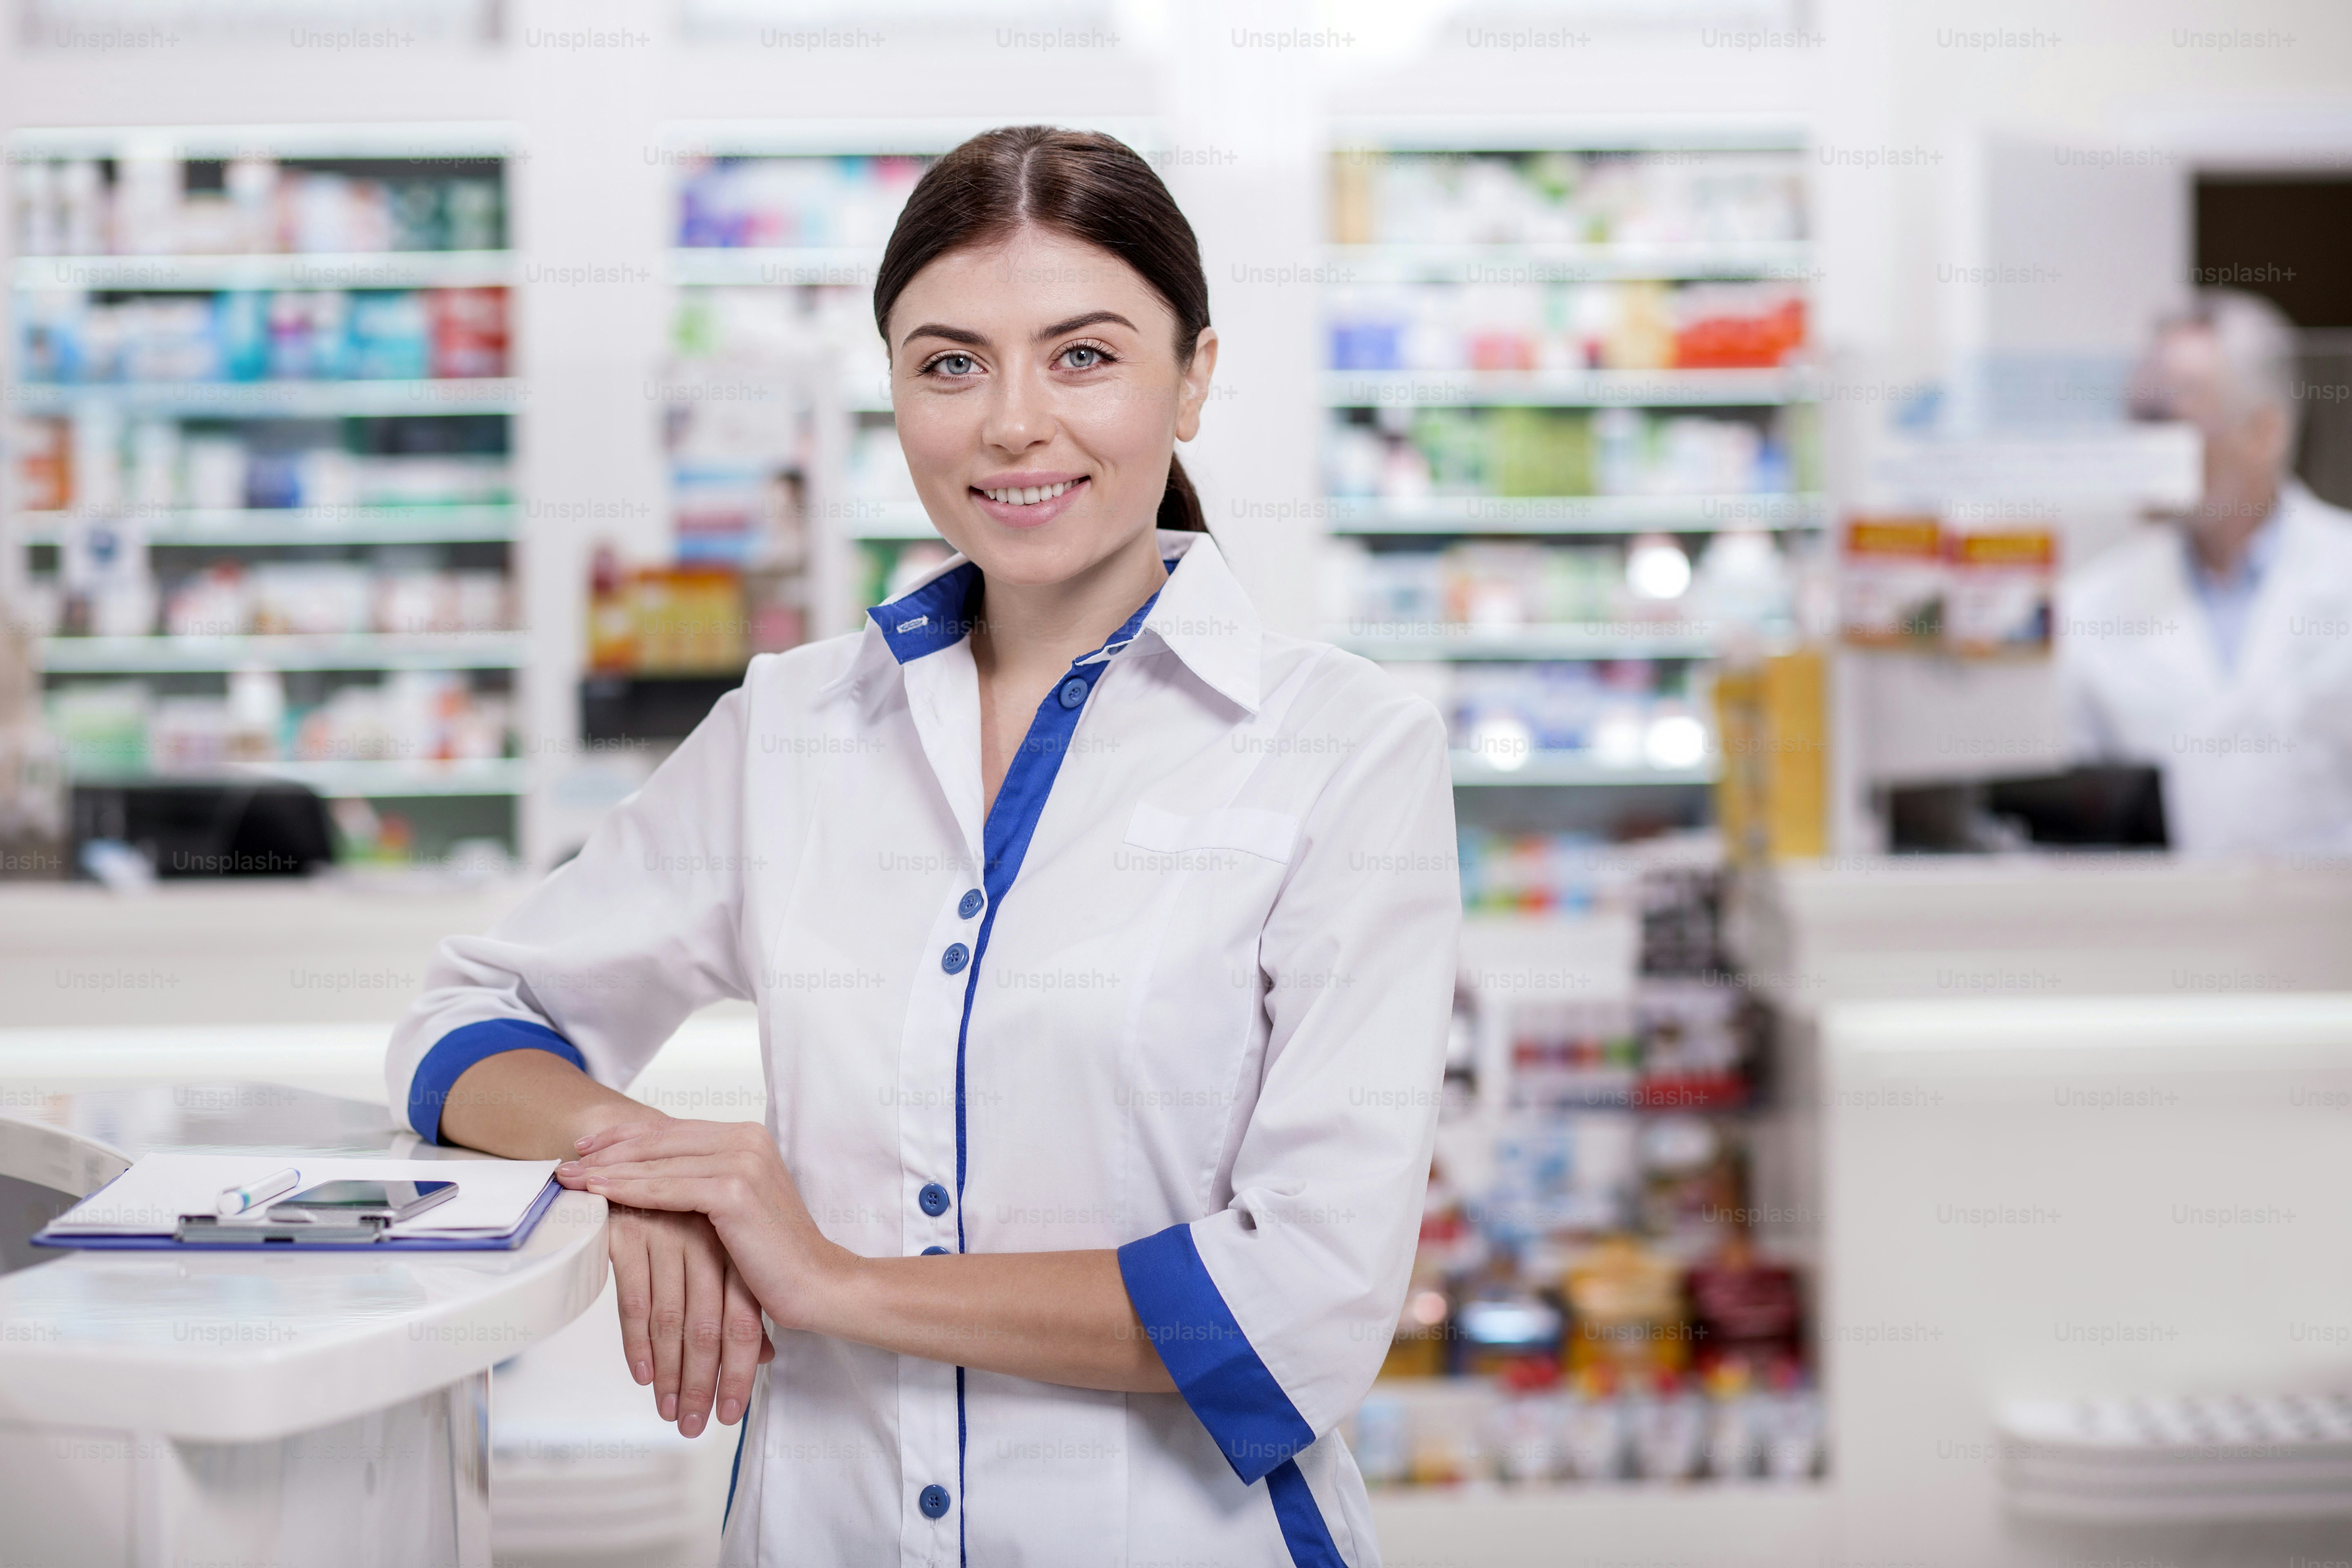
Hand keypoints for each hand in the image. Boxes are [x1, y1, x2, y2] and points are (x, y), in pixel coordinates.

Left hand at [560, 1119, 850, 1338]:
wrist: (819, 1282)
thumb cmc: (777, 1255)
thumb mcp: (737, 1208)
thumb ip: (705, 1183)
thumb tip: (657, 1180)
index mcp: (747, 1138)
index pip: (673, 1131)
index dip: (626, 1137)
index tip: (588, 1148)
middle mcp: (746, 1140)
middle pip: (661, 1140)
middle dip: (608, 1151)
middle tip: (566, 1163)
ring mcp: (742, 1161)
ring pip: (658, 1163)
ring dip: (608, 1170)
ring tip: (570, 1180)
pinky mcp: (734, 1191)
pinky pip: (668, 1188)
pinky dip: (629, 1189)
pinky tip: (598, 1193)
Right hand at [602, 1201, 772, 1436]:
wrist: (645, 1155)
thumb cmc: (683, 1211)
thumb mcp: (722, 1252)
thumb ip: (741, 1299)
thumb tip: (767, 1357)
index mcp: (737, 1244)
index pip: (744, 1319)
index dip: (739, 1370)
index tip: (731, 1414)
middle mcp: (709, 1239)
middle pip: (712, 1325)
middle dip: (704, 1382)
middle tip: (695, 1426)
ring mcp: (671, 1233)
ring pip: (674, 1319)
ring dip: (670, 1372)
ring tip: (670, 1413)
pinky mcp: (632, 1231)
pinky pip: (636, 1298)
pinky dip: (638, 1341)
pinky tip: (641, 1374)